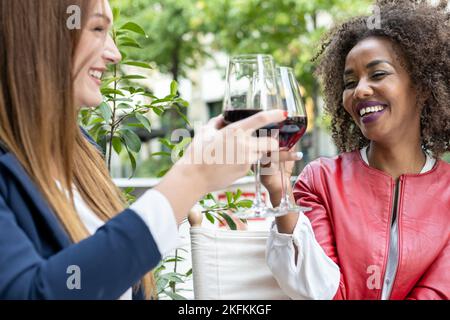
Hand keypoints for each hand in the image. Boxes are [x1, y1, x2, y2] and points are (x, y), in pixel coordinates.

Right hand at [155, 110, 300, 222]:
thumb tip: (222, 117)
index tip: (284, 113)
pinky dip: (246, 162)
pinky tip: (230, 163)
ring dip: (258, 153)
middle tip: (267, 141)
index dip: (275, 114)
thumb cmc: (197, 153)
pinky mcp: (245, 171)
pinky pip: (252, 164)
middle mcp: (244, 144)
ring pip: (263, 154)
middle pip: (271, 142)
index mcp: (235, 130)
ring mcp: (246, 160)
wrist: (194, 177)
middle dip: (273, 142)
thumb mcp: (205, 131)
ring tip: (240, 154)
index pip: (260, 119)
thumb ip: (217, 122)